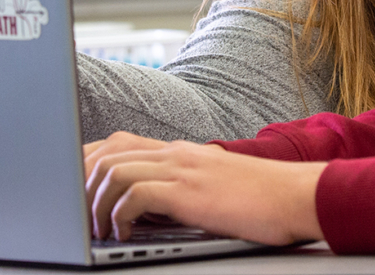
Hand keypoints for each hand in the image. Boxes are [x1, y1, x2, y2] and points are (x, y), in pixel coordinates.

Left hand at [84, 132, 326, 245]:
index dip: (88, 164)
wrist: (297, 196)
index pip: (116, 143)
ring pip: (112, 170)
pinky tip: (125, 232)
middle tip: (81, 218)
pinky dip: (119, 215)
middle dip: (82, 186)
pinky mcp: (188, 191)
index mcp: (179, 151)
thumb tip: (143, 210)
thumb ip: (179, 189)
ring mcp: (182, 168)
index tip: (77, 193)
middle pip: (105, 152)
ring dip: (96, 204)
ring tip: (100, 230)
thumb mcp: (212, 187)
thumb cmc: (260, 200)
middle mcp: (175, 152)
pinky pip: (134, 195)